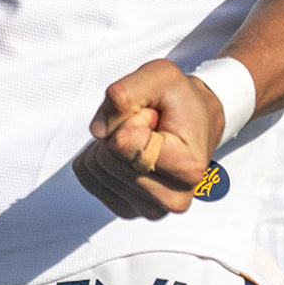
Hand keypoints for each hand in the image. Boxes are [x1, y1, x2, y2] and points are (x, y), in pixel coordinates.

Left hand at [71, 59, 225, 219]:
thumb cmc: (180, 101)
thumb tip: (98, 130)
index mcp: (186, 167)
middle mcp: (172, 198)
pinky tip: (128, 151)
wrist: (196, 121)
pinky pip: (88, 177)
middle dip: (119, 131)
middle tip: (147, 127)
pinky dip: (100, 156)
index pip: (122, 143)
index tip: (153, 116)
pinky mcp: (128, 208)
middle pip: (106, 158)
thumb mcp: (160, 75)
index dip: (129, 118)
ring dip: (110, 143)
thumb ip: (125, 93)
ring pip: (94, 169)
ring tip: (142, 137)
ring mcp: (149, 209)